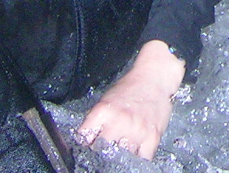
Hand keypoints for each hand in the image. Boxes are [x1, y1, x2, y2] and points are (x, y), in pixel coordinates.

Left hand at [75, 40, 185, 159]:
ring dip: (120, 156)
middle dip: (101, 151)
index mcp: (103, 110)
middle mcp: (119, 121)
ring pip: (123, 157)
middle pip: (103, 149)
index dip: (85, 144)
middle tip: (104, 152)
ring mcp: (136, 130)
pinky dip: (137, 159)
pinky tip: (134, 154)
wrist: (153, 79)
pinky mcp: (152, 137)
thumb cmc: (129, 88)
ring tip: (120, 151)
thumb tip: (86, 139)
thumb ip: (96, 120)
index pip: (85, 136)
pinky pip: (142, 159)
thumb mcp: (106, 100)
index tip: (87, 147)